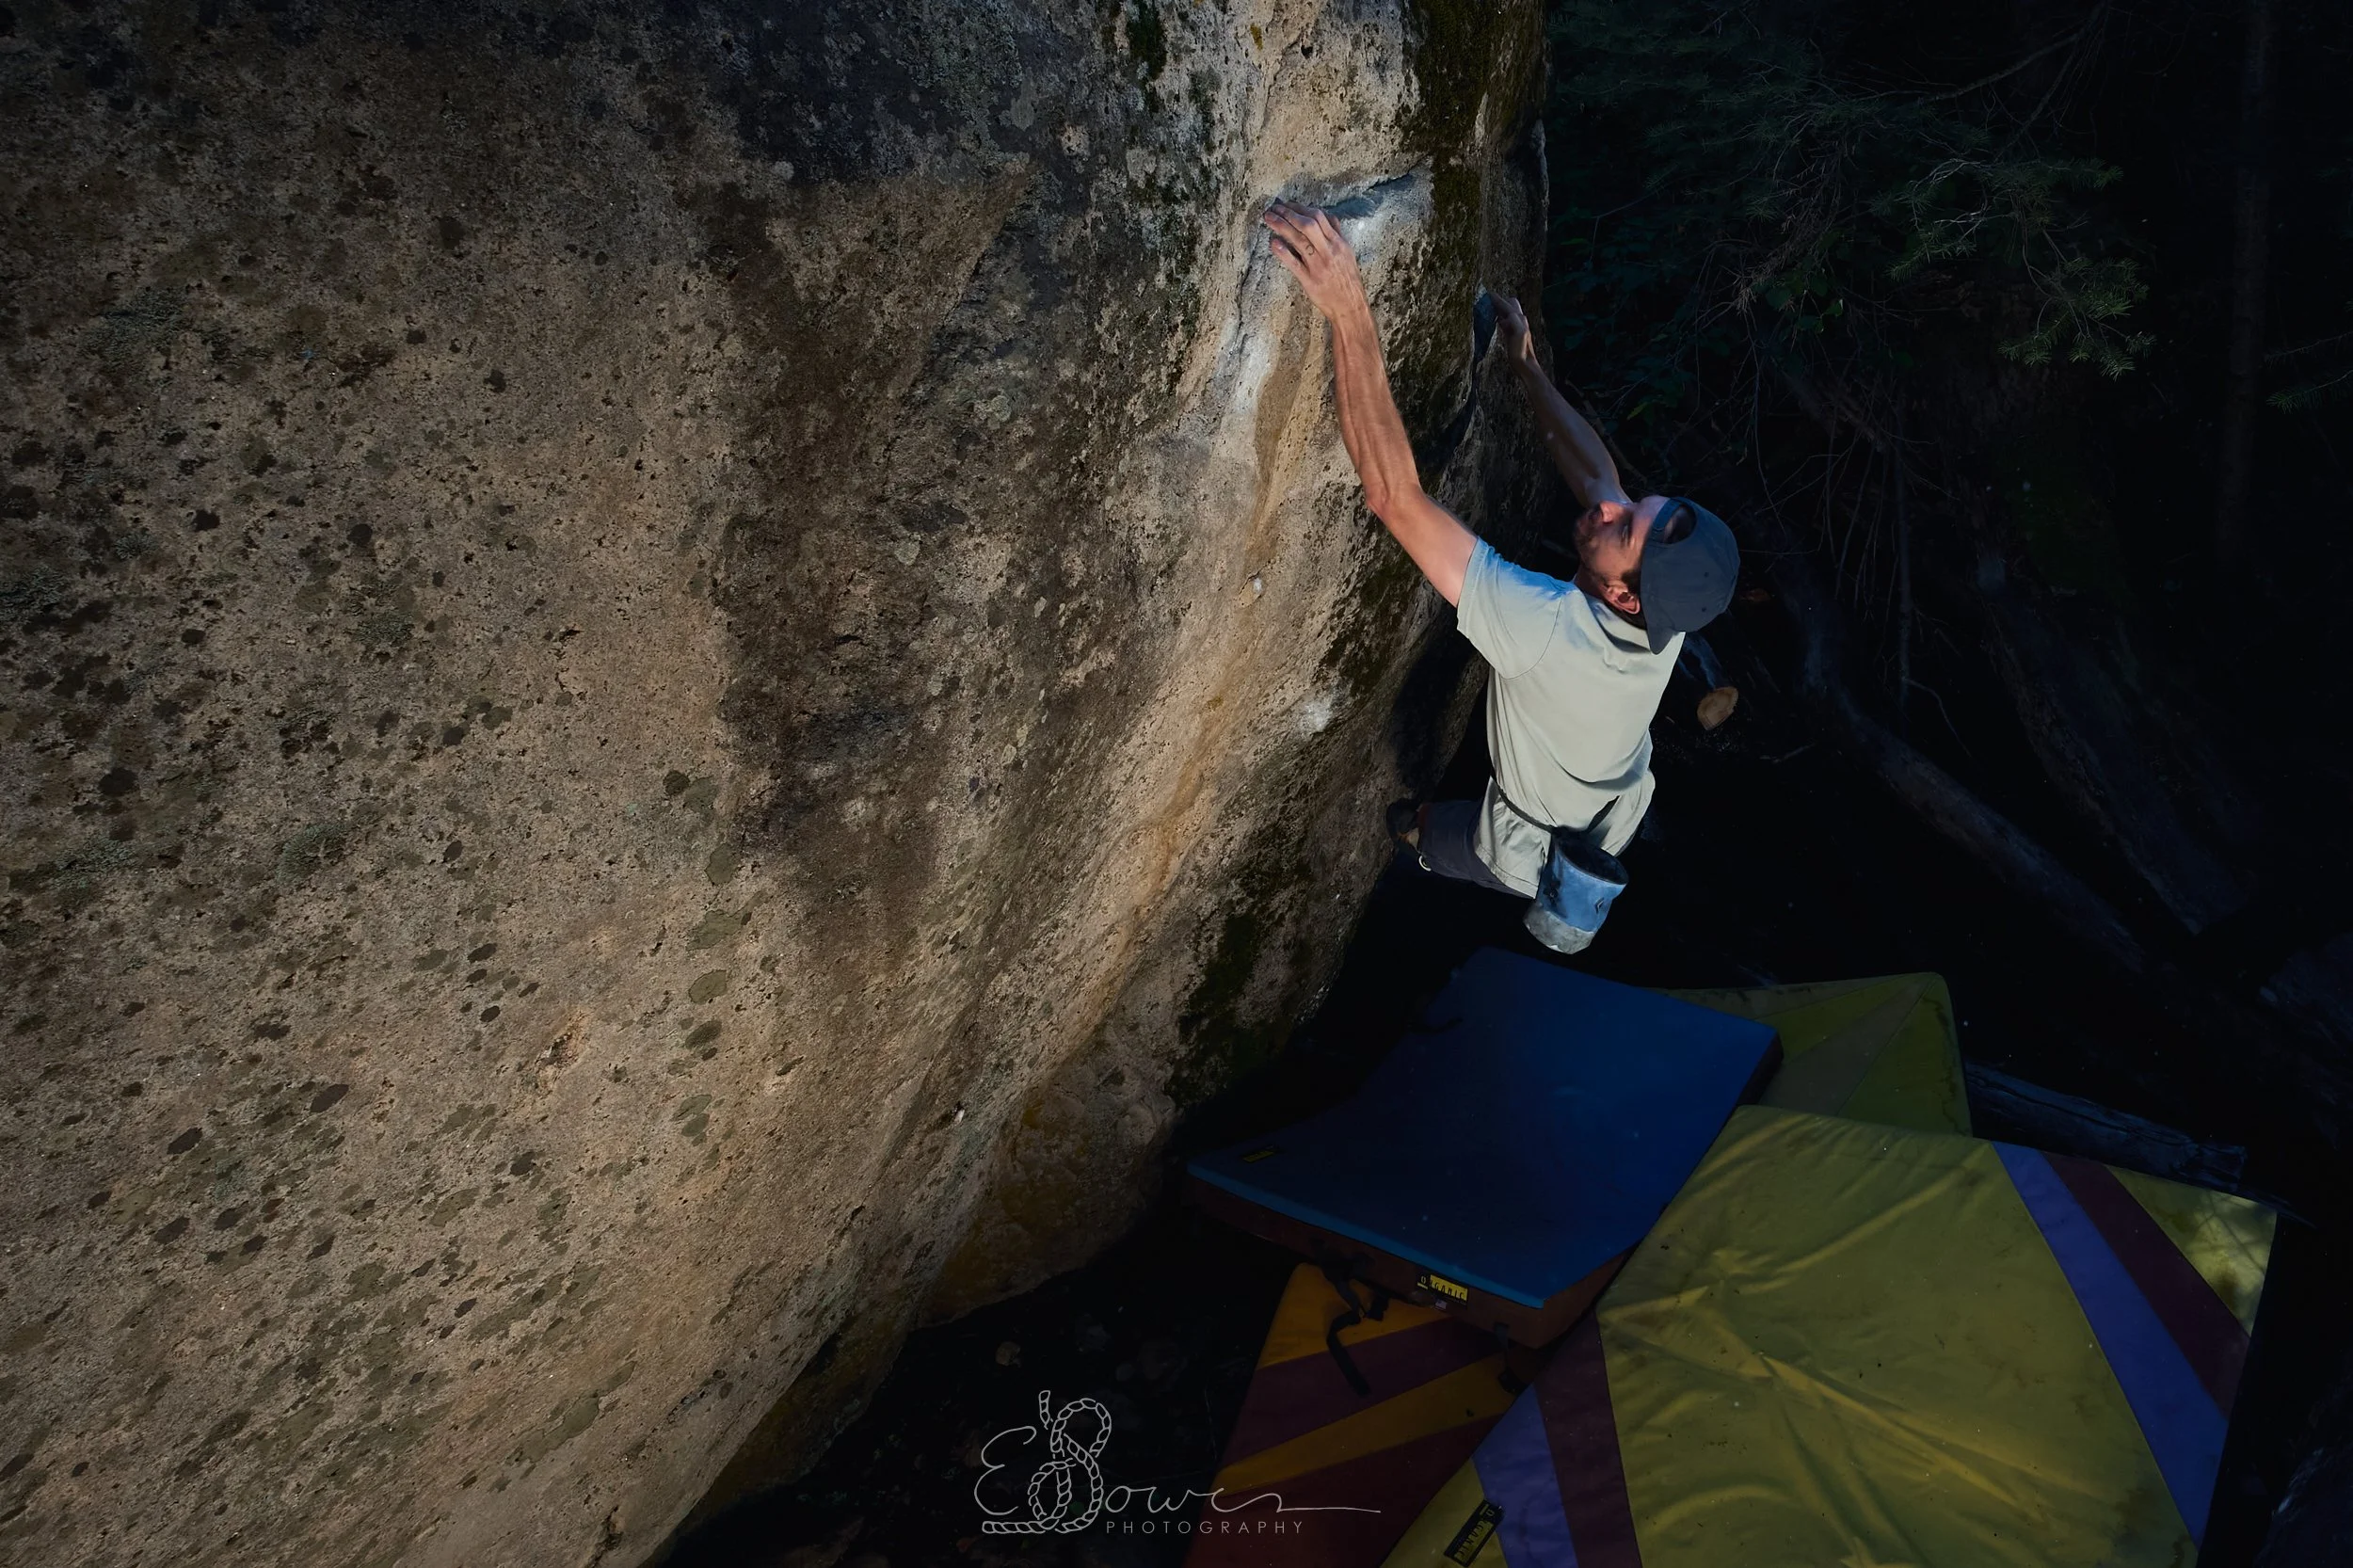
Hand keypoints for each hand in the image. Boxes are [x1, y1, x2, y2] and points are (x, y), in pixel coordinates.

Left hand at [1262, 201, 1366, 320]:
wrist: (1350, 306)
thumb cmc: (1347, 280)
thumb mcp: (1347, 253)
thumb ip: (1337, 233)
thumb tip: (1328, 216)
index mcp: (1338, 243)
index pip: (1319, 217)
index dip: (1301, 208)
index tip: (1288, 204)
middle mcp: (1329, 251)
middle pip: (1307, 224)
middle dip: (1289, 213)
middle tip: (1274, 207)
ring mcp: (1318, 266)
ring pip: (1299, 240)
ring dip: (1281, 226)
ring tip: (1269, 218)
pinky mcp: (1310, 281)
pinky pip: (1294, 264)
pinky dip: (1283, 252)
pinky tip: (1273, 243)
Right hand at [1494, 294, 1537, 366]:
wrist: (1525, 364)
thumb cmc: (1521, 351)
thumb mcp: (1519, 333)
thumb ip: (1513, 321)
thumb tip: (1503, 317)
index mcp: (1519, 319)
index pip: (1507, 304)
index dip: (1497, 299)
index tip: (1487, 294)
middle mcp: (1520, 320)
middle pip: (1510, 303)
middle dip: (1500, 301)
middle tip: (1488, 300)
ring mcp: (1518, 326)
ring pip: (1508, 311)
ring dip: (1500, 308)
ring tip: (1489, 307)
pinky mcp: (1514, 333)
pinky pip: (1506, 320)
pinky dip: (1500, 316)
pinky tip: (1496, 320)